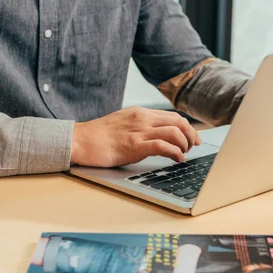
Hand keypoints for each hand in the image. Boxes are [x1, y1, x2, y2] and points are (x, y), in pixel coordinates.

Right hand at [71, 107, 201, 166]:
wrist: (79, 140)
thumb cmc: (98, 136)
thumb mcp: (123, 124)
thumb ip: (140, 127)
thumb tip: (157, 136)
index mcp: (141, 113)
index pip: (172, 116)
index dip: (187, 127)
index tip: (193, 138)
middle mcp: (142, 119)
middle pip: (179, 121)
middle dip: (191, 135)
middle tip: (193, 147)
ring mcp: (139, 131)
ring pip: (175, 132)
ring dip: (185, 144)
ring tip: (184, 154)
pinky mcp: (134, 145)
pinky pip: (163, 145)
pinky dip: (176, 153)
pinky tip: (177, 159)